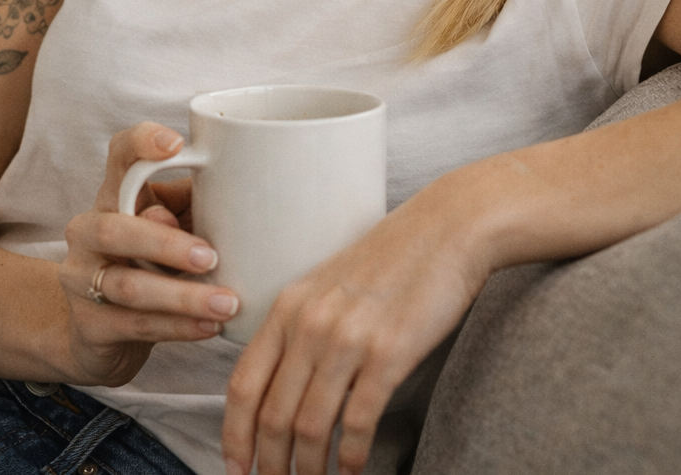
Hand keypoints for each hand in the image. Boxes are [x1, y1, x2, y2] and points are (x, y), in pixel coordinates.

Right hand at [59, 122, 239, 386]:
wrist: (101, 332)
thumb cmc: (150, 263)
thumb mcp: (172, 226)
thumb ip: (194, 206)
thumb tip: (240, 193)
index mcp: (114, 195)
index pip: (119, 154)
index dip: (142, 143)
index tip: (177, 144)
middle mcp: (89, 231)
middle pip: (116, 228)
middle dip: (166, 243)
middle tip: (212, 257)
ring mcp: (82, 279)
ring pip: (129, 285)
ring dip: (183, 296)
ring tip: (226, 303)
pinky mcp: (89, 326)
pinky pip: (135, 325)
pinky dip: (178, 327)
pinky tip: (209, 327)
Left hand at [222, 174, 489, 474]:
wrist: (446, 229)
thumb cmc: (391, 259)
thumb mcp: (327, 285)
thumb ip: (301, 329)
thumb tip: (281, 387)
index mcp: (288, 306)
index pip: (242, 384)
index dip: (234, 435)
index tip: (236, 467)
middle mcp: (309, 324)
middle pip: (272, 416)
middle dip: (270, 465)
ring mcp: (347, 339)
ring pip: (310, 427)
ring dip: (308, 470)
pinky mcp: (388, 354)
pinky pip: (357, 422)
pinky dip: (350, 457)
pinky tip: (353, 469)